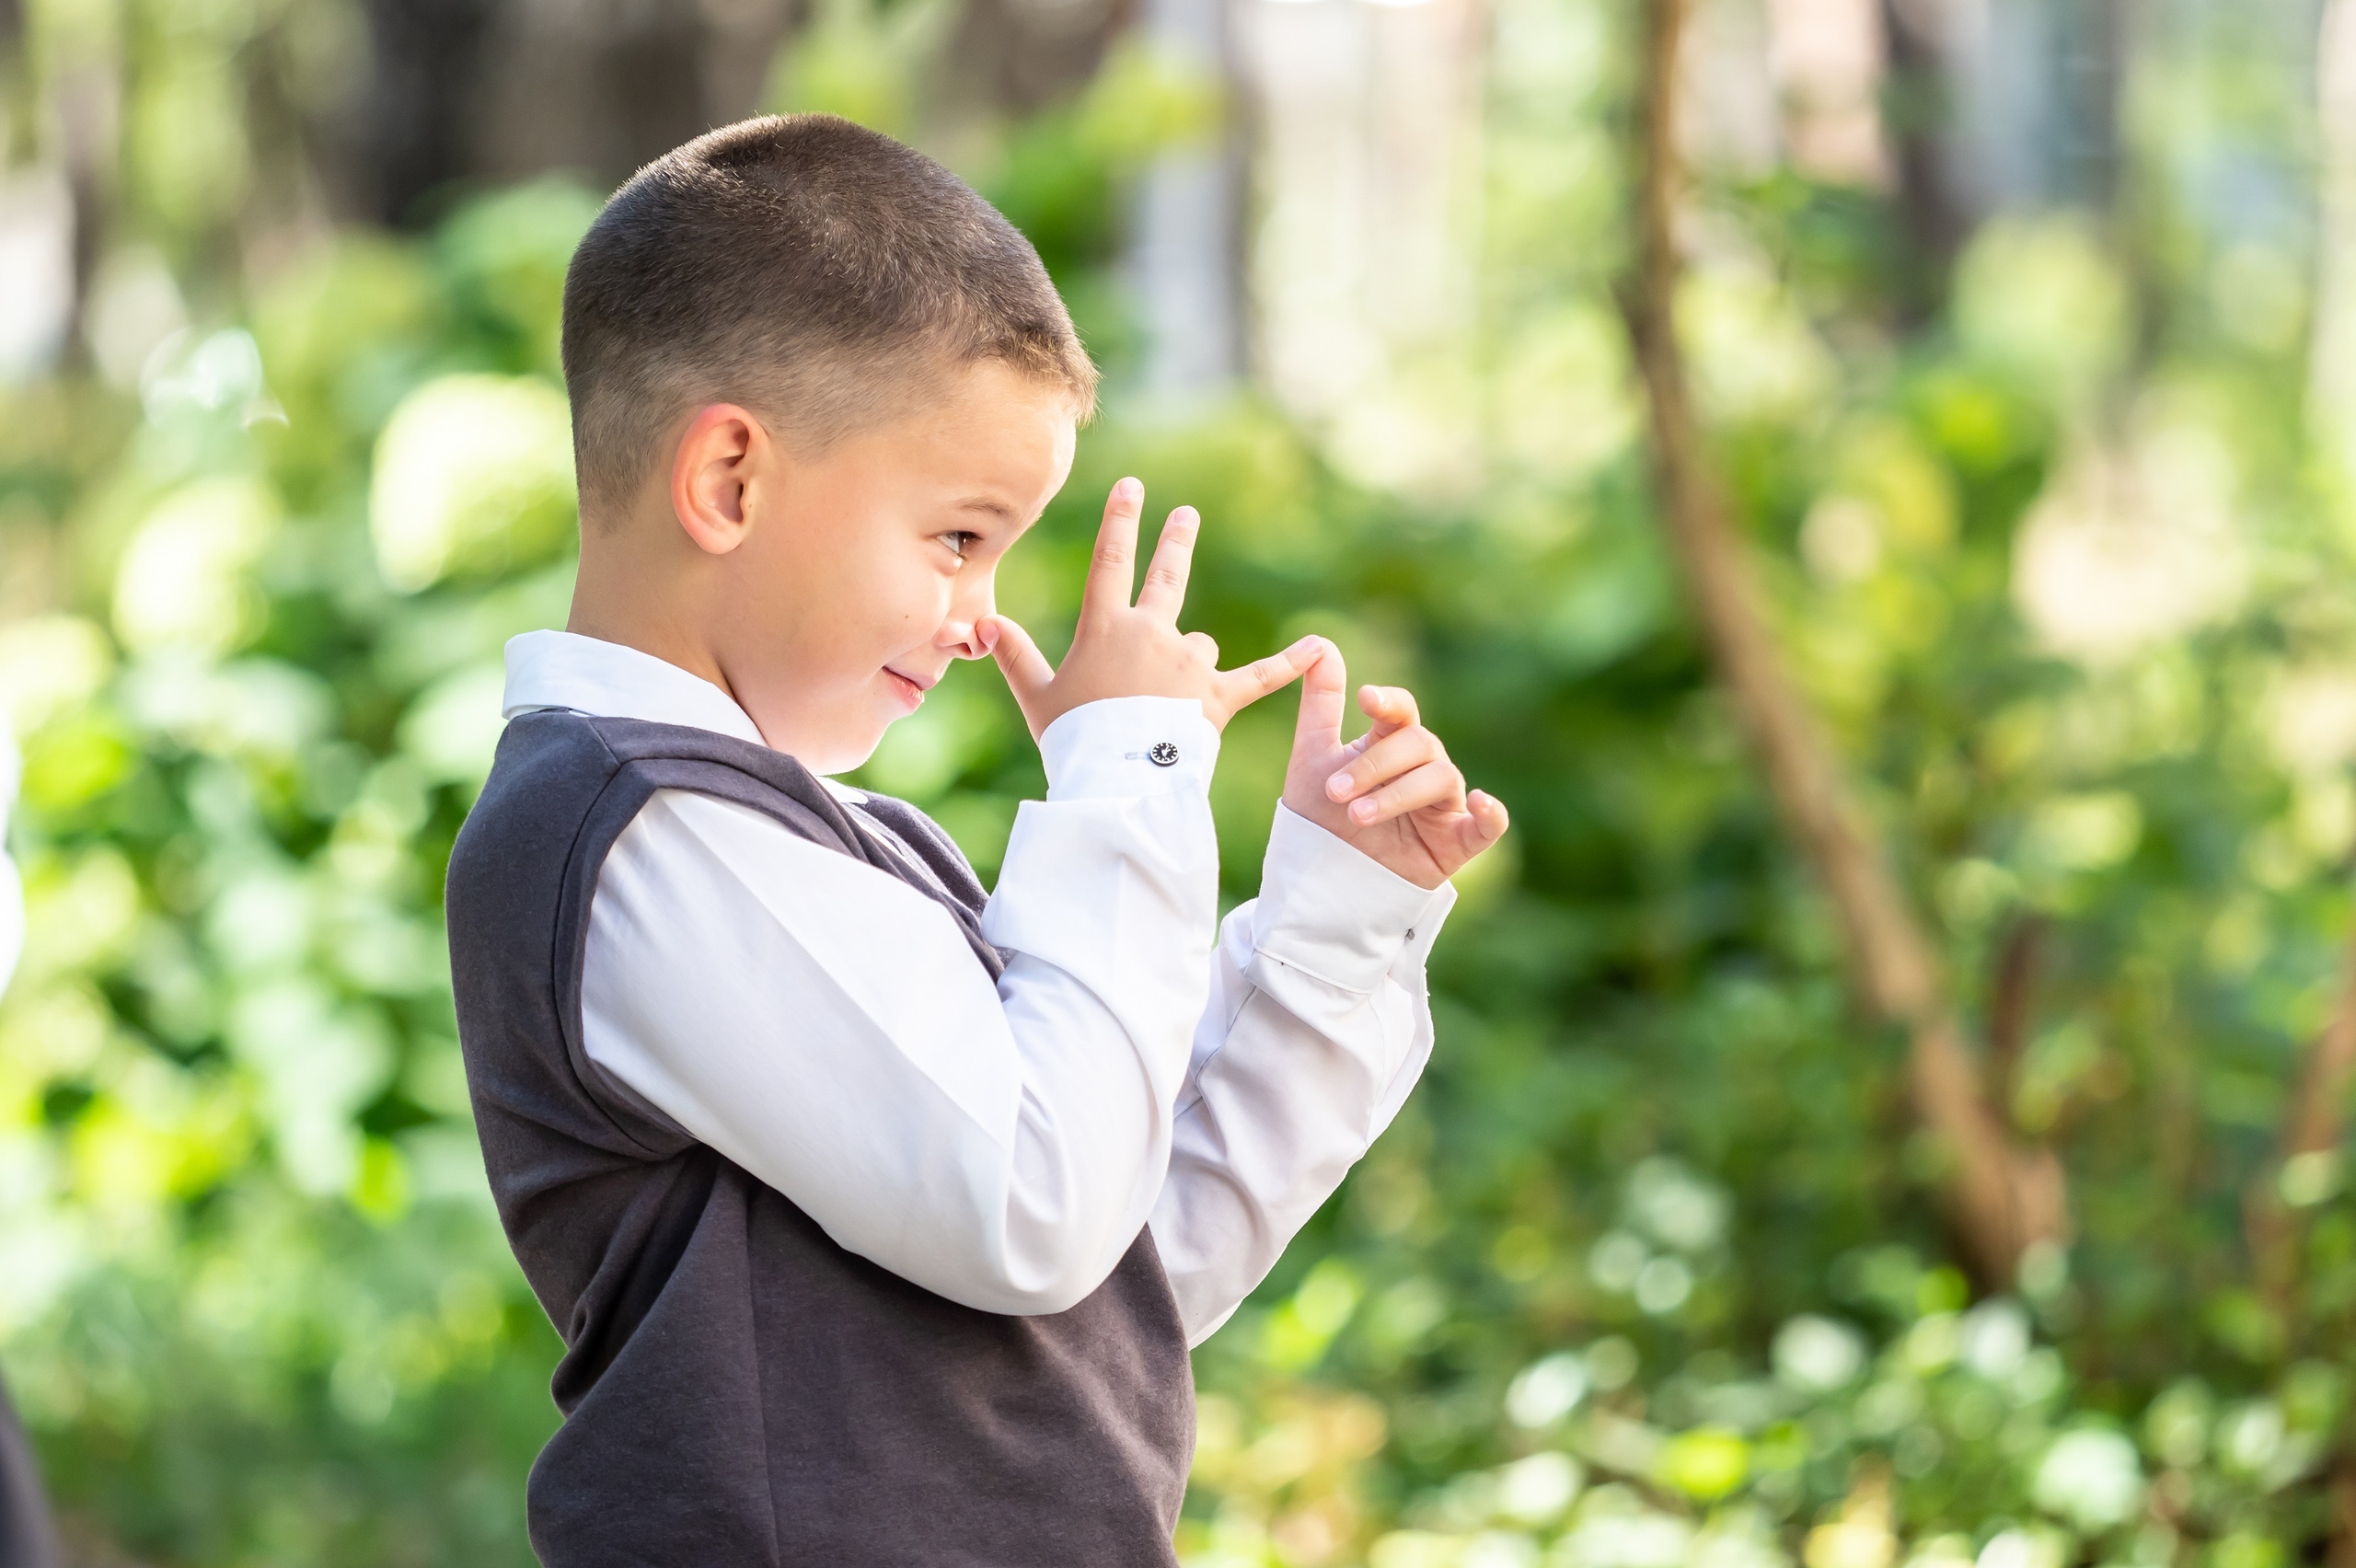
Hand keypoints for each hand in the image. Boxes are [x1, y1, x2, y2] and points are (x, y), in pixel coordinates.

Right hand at [985, 476, 1320, 737]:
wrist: (1115, 781)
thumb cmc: (1072, 741)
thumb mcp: (1037, 697)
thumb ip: (1014, 654)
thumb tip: (981, 622)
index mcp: (1106, 628)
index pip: (1112, 561)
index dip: (1121, 520)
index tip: (1132, 487)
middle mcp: (1152, 633)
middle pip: (1167, 576)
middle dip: (1176, 541)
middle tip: (1186, 515)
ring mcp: (1188, 664)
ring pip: (1198, 645)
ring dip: (1190, 660)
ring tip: (1165, 702)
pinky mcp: (1218, 697)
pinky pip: (1261, 676)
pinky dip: (1290, 663)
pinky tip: (1319, 649)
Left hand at [1281, 640, 1507, 889]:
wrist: (1322, 880)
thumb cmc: (1321, 818)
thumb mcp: (1312, 758)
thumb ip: (1321, 704)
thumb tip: (1322, 643)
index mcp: (1391, 744)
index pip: (1402, 712)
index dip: (1390, 703)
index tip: (1366, 699)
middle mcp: (1423, 768)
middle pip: (1419, 744)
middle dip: (1376, 765)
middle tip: (1335, 792)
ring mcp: (1443, 805)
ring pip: (1441, 778)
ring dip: (1399, 793)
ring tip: (1359, 816)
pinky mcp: (1457, 843)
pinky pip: (1487, 826)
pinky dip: (1491, 813)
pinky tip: (1481, 803)